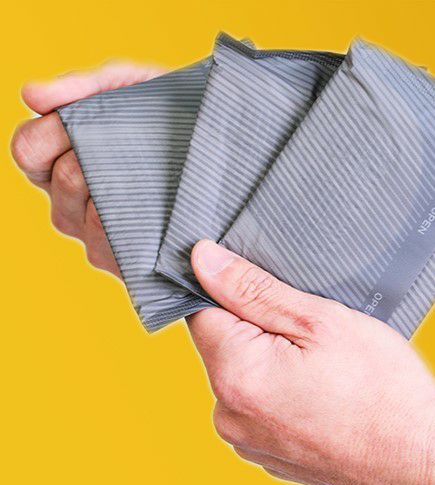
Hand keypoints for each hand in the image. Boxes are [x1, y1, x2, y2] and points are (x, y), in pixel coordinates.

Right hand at [11, 62, 166, 276]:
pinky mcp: (127, 262)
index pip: (29, 151)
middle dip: (101, 153)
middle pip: (63, 180)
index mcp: (59, 166)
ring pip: (92, 214)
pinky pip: (120, 242)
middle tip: (138, 142)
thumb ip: (83, 88)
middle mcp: (71, 207)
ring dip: (125, 186)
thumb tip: (30, 95)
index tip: (88, 117)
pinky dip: (141, 219)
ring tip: (157, 171)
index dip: (53, 130)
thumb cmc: (169, 120)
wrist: (222, 154)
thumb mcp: (129, 90)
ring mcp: (97, 238)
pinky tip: (164, 205)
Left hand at [187, 240, 434, 484]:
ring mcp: (248, 442)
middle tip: (312, 333)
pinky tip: (321, 393)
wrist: (422, 458)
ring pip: (243, 376)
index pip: (202, 311)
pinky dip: (281, 392)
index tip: (274, 294)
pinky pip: (259, 407)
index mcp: (235, 376)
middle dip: (258, 329)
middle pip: (223, 346)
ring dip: (271, 361)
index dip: (235, 293)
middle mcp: (229, 416)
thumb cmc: (381, 386)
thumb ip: (251, 289)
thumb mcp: (319, 320)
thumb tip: (201, 260)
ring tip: (322, 367)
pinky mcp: (268, 456)